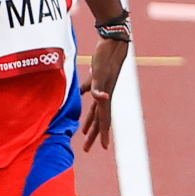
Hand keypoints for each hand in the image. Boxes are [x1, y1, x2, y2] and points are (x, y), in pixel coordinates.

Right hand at [80, 36, 127, 151]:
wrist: (113, 46)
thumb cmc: (104, 61)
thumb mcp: (93, 78)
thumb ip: (88, 87)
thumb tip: (81, 93)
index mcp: (103, 97)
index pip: (101, 118)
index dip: (100, 132)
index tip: (101, 146)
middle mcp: (106, 95)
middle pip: (101, 119)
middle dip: (96, 135)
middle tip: (90, 150)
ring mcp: (104, 87)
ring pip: (100, 108)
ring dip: (96, 122)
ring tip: (89, 135)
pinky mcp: (100, 76)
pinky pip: (97, 87)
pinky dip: (98, 94)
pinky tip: (99, 99)